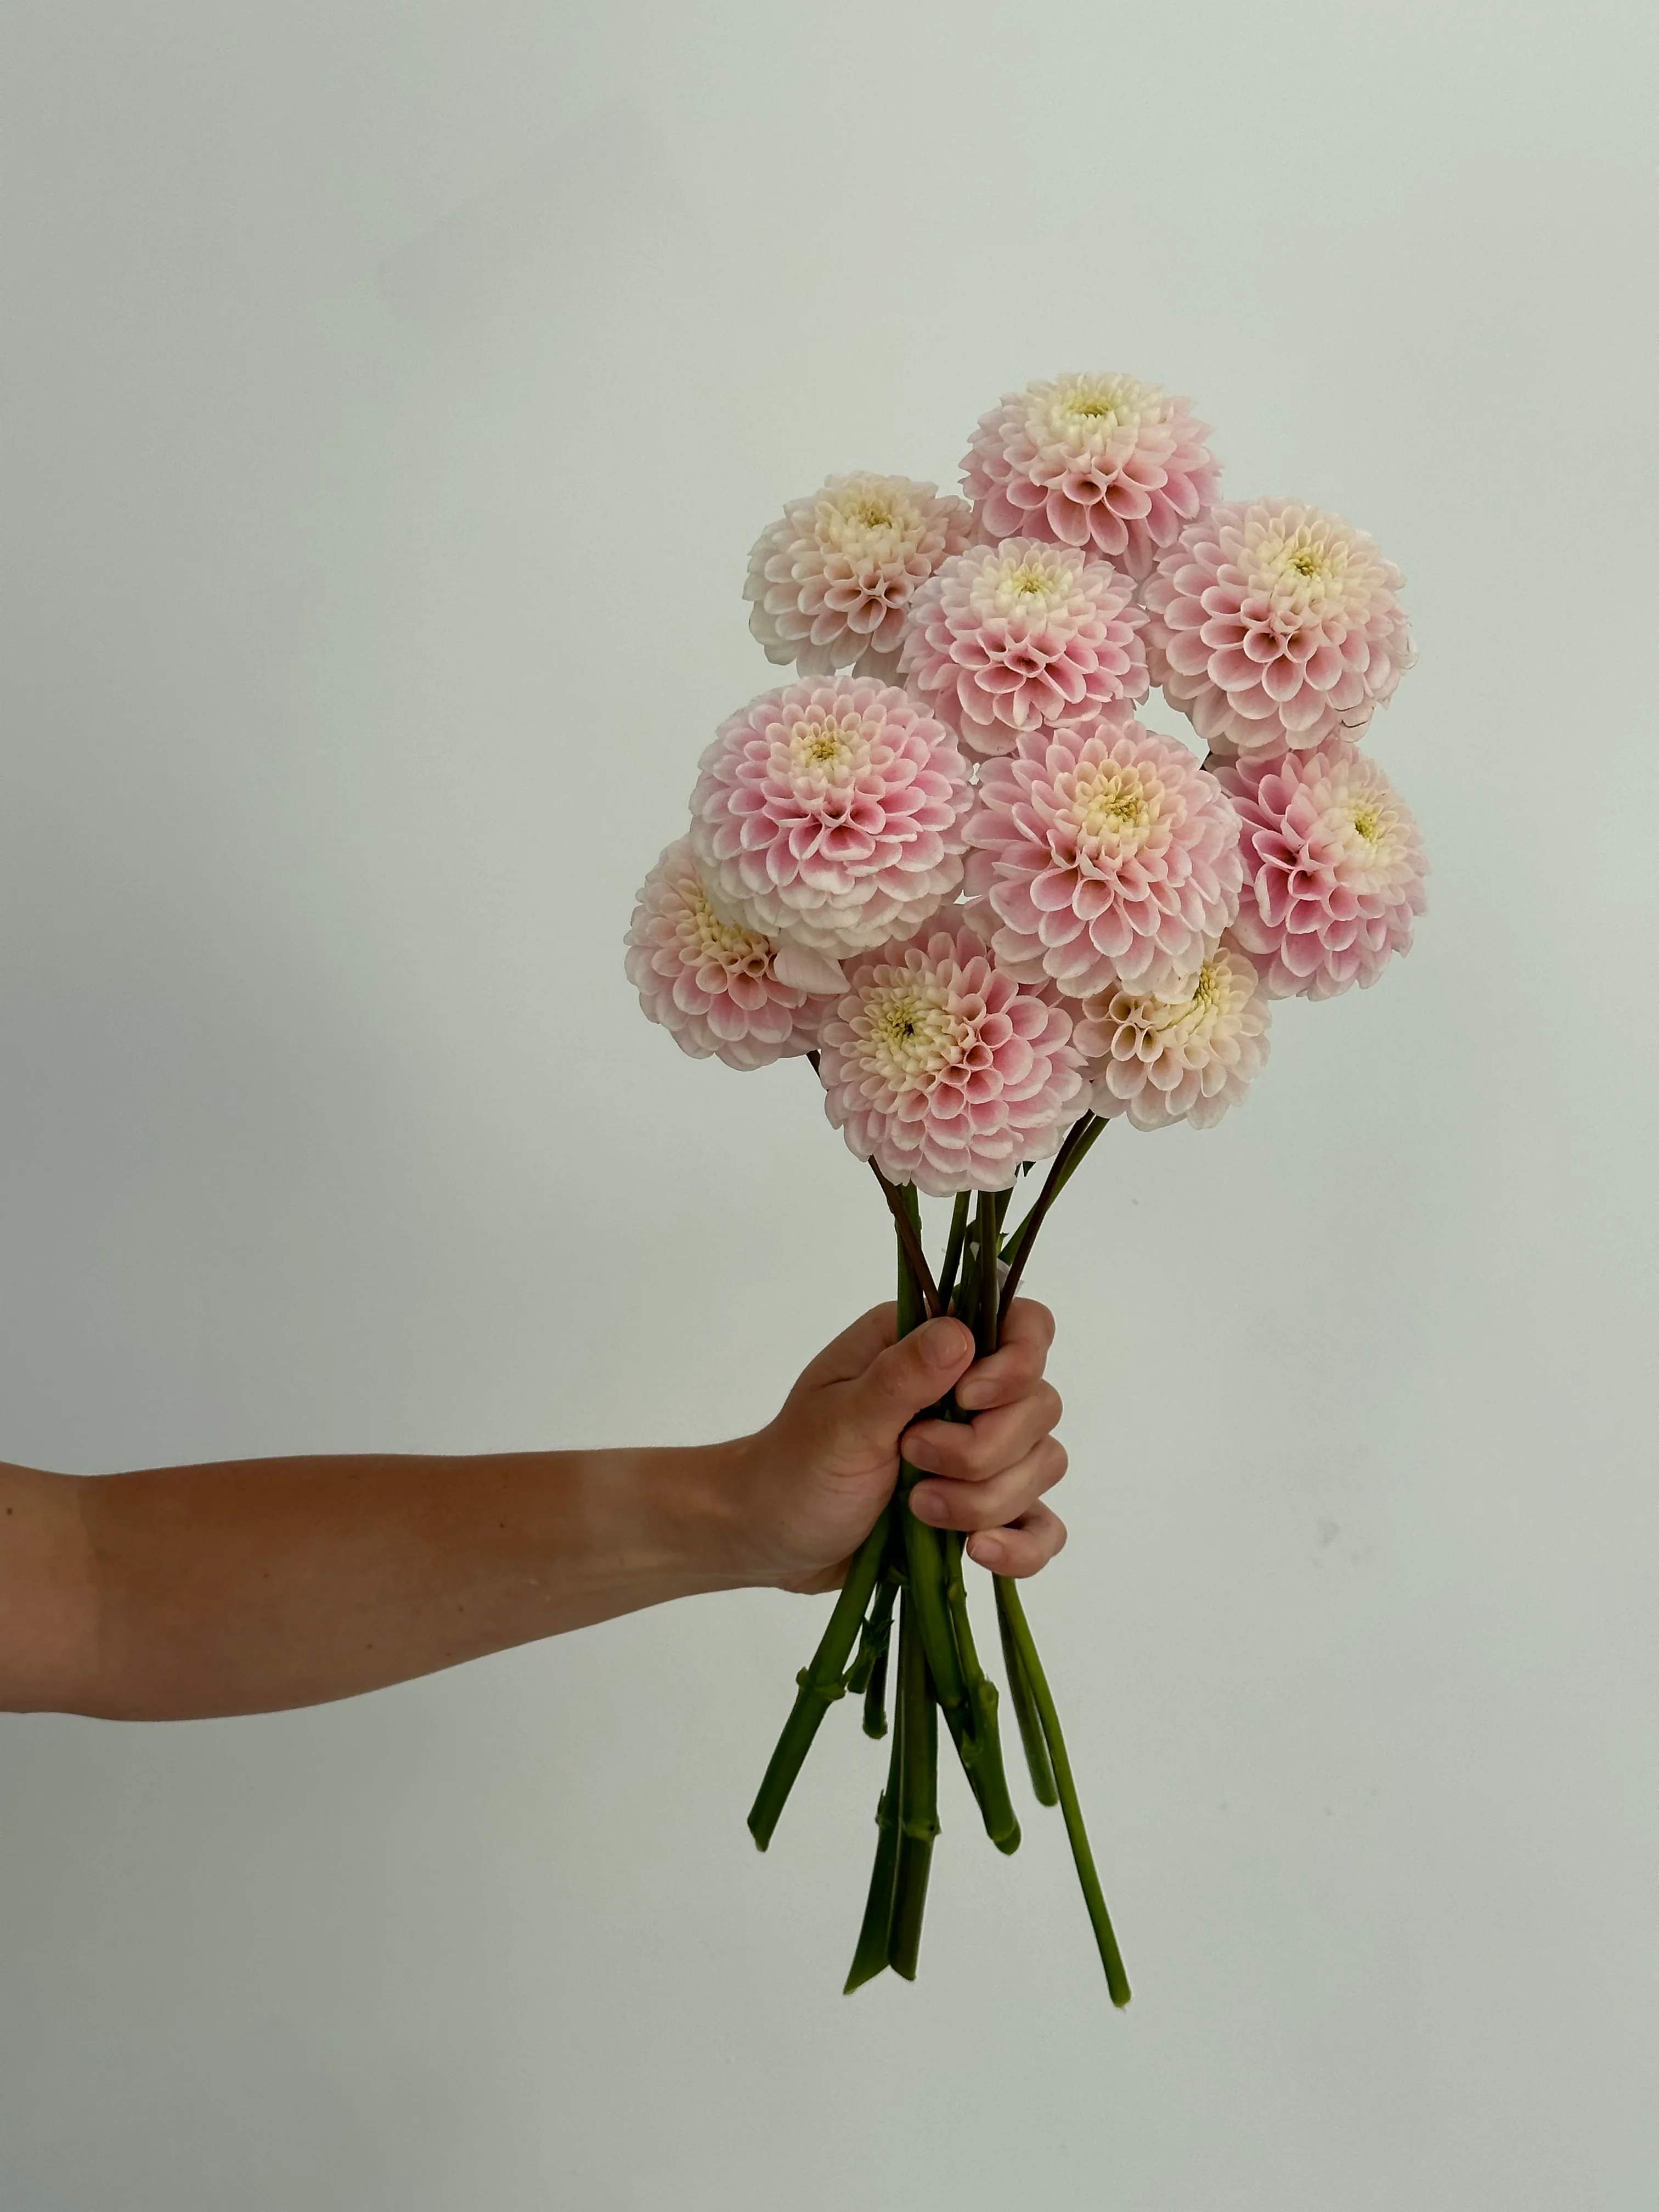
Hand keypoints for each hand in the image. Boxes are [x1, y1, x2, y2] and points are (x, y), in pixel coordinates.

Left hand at [736, 1301, 1066, 1594]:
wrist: (771, 1541)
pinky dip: (1022, 1545)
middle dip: (982, 1448)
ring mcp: (982, 1454)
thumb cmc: (793, 1469)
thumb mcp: (840, 1419)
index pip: (1022, 1326)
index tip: (966, 1402)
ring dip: (986, 1499)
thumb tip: (962, 1335)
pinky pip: (1042, 1526)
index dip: (1014, 1364)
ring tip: (917, 1510)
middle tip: (910, 1459)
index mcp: (928, 1346)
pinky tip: (979, 1554)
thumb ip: (901, 1376)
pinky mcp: (985, 1510)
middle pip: (1039, 1404)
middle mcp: (965, 1392)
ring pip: (1043, 1464)